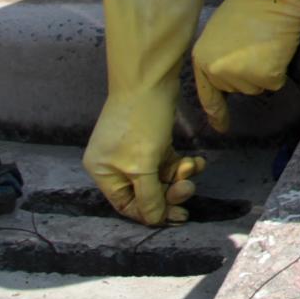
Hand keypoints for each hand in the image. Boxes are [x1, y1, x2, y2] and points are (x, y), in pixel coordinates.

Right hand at [82, 0, 205, 224]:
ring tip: (193, 168)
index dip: (152, 213)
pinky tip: (197, 161)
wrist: (150, 78)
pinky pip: (166, 161)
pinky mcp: (151, 138)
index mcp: (102, 172)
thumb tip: (154, 220)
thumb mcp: (142, 165)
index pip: (127, 205)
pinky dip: (182, 163)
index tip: (179, 216)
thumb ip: (148, 197)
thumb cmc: (140, 122)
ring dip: (179, 176)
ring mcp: (133, 150)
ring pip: (159, 176)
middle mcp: (114, 163)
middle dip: (169, 192)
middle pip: (145, 192)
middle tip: (189, 189)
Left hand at [192, 0, 299, 131]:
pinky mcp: (264, 78)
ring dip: (265, 69)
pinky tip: (277, 48)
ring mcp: (240, 77)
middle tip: (256, 44)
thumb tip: (229, 73)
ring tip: (266, 42)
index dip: (217, 113)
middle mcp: (217, 72)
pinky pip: (275, 82)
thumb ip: (219, 56)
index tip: (222, 129)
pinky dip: (280, 68)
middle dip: (250, 72)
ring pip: (257, 86)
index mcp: (202, 59)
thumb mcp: (220, 34)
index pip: (208, 94)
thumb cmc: (249, 6)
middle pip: (238, 88)